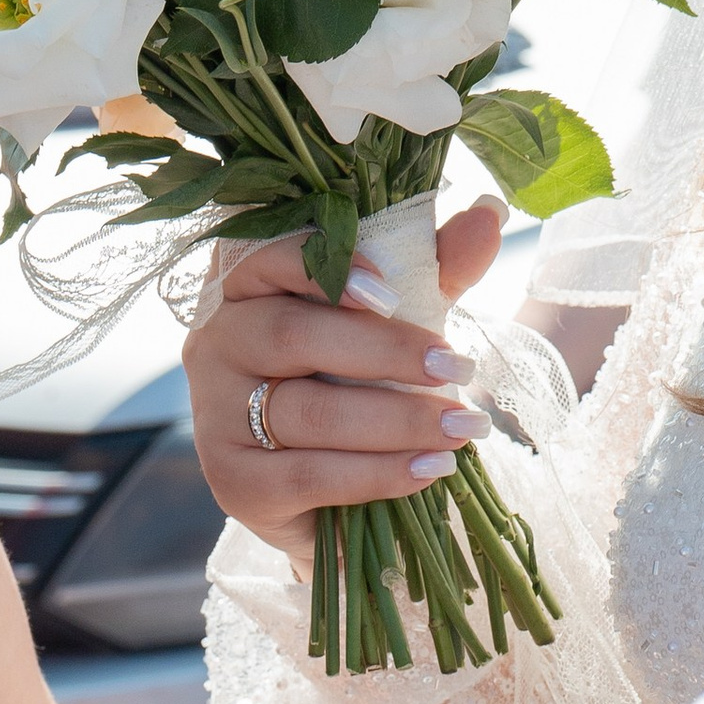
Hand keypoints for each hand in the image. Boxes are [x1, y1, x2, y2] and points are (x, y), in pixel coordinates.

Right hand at [183, 201, 508, 567]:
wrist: (326, 488)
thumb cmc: (356, 379)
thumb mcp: (396, 318)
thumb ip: (433, 269)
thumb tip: (488, 215)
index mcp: (243, 288)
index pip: (262, 258)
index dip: (322, 270)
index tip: (390, 291)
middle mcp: (214, 345)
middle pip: (291, 336)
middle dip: (386, 352)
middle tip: (458, 367)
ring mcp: (215, 418)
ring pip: (308, 412)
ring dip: (398, 419)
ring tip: (464, 426)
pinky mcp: (235, 484)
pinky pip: (309, 475)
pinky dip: (379, 473)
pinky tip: (429, 469)